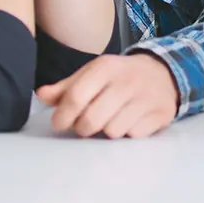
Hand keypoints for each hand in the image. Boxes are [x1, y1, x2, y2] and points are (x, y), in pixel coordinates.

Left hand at [36, 54, 178, 138]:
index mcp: (106, 67)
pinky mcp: (160, 114)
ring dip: (107, 131)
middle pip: (92, 120)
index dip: (63, 115)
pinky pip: (134, 135)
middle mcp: (127, 81)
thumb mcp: (93, 75)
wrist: (162, 74)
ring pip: (113, 131)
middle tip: (85, 125)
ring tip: (110, 121)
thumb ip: (66, 87)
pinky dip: (129, 133)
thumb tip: (41, 95)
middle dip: (83, 128)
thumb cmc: (119, 77)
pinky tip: (130, 122)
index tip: (59, 123)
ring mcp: (146, 98)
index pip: (76, 96)